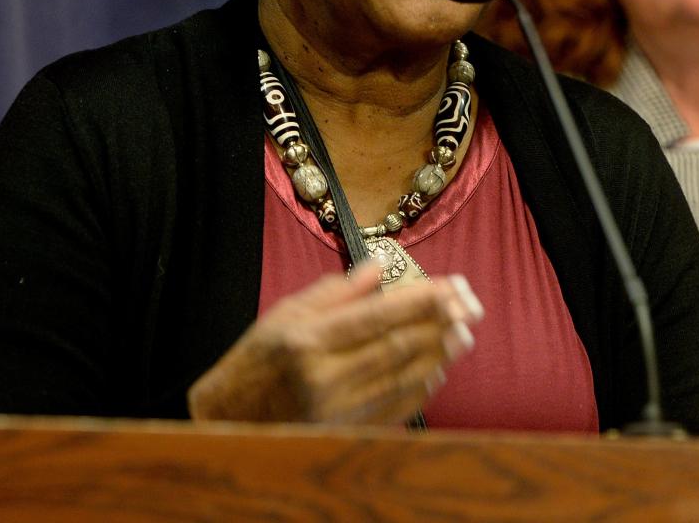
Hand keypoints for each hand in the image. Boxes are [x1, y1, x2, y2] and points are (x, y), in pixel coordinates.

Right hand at [186, 263, 483, 425]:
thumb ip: (335, 291)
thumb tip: (378, 268)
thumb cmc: (257, 360)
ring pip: (401, 378)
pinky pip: (393, 410)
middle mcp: (324, 377)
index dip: (421, 300)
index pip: (378, 315)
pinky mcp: (344, 432)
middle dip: (439, 326)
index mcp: (308, 340)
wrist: (227, 420)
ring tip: (463, 335)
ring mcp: (336, 410)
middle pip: (397, 347)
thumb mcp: (286, 313)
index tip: (452, 287)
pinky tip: (436, 372)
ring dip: (438, 356)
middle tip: (471, 309)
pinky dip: (419, 390)